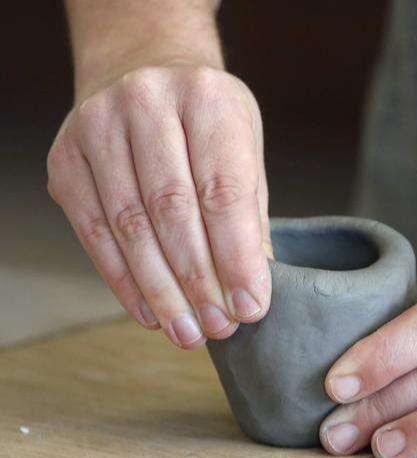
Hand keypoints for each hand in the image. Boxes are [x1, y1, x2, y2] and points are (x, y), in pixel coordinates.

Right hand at [47, 64, 270, 347]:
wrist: (141, 66)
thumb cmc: (205, 118)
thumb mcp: (244, 146)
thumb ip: (248, 212)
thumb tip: (252, 288)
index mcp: (207, 98)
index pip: (223, 191)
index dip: (237, 257)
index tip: (251, 306)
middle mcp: (147, 103)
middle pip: (173, 210)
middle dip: (199, 280)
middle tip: (218, 327)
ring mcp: (98, 127)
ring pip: (130, 226)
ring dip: (160, 290)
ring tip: (186, 332)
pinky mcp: (66, 158)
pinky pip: (94, 231)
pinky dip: (123, 280)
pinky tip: (149, 311)